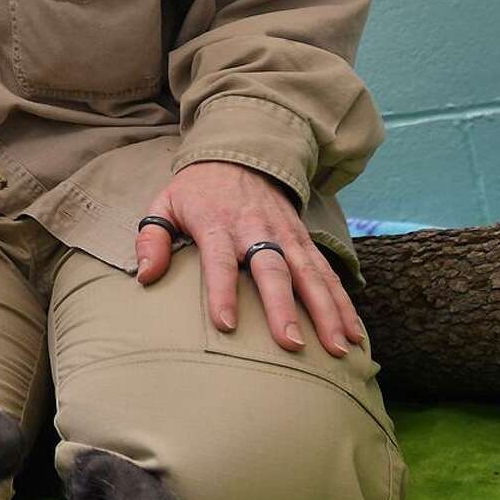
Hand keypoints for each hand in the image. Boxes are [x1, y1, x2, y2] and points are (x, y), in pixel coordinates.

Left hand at [134, 161, 365, 356]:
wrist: (241, 152)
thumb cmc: (197, 191)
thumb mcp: (165, 204)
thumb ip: (151, 239)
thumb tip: (145, 276)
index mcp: (217, 223)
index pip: (219, 261)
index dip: (222, 292)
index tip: (226, 325)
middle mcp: (256, 228)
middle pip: (272, 269)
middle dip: (283, 307)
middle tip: (292, 344)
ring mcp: (285, 234)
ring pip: (309, 273)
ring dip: (326, 310)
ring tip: (338, 347)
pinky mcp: (304, 239)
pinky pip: (326, 272)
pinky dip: (343, 302)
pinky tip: (355, 333)